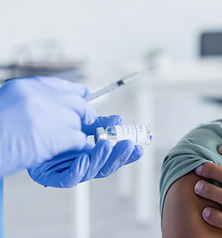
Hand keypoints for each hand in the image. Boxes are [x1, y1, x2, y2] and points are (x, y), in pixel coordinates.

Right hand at [0, 76, 96, 176]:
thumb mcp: (6, 106)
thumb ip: (30, 102)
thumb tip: (53, 107)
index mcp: (24, 86)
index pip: (60, 85)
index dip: (74, 94)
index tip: (81, 98)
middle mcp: (38, 95)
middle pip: (76, 101)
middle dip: (82, 113)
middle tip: (85, 122)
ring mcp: (49, 114)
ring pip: (77, 121)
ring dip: (72, 133)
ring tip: (59, 142)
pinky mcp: (56, 134)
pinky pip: (77, 138)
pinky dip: (75, 146)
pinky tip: (66, 150)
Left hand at [28, 115, 143, 187]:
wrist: (14, 127)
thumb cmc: (44, 120)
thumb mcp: (74, 113)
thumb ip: (93, 118)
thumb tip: (117, 119)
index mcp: (86, 148)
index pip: (109, 153)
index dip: (124, 152)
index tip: (138, 146)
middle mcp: (78, 161)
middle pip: (104, 165)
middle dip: (119, 156)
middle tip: (129, 146)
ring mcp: (65, 169)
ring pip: (90, 171)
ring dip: (102, 159)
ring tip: (108, 146)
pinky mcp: (50, 176)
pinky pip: (67, 178)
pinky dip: (78, 171)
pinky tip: (84, 159)